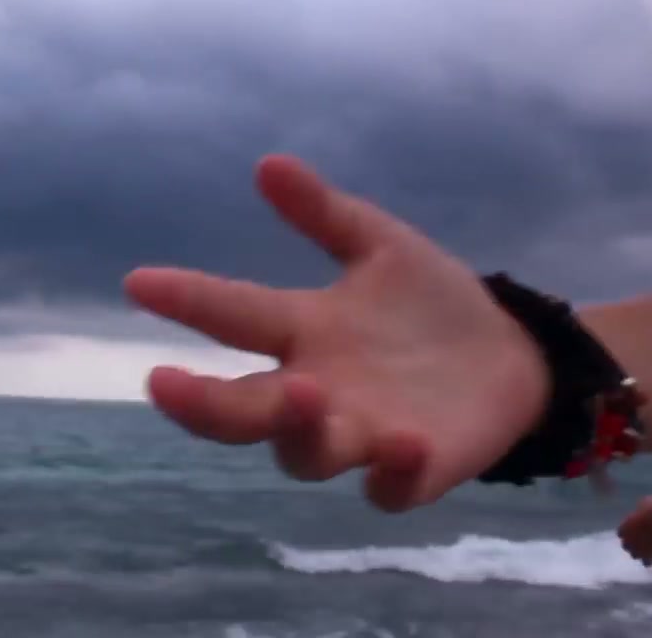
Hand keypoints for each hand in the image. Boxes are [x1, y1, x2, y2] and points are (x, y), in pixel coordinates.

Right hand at [123, 154, 549, 511]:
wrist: (512, 354)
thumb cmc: (432, 304)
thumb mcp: (381, 247)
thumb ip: (325, 213)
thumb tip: (267, 163)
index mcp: (304, 332)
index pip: (234, 316)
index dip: (187, 300)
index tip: (140, 281)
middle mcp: (317, 391)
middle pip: (243, 410)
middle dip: (202, 403)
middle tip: (165, 384)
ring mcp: (361, 435)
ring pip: (304, 453)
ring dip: (298, 429)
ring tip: (306, 394)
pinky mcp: (413, 470)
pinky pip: (389, 487)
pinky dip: (390, 472)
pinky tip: (402, 442)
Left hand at [617, 493, 651, 566]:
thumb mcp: (643, 504)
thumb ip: (639, 513)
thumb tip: (641, 513)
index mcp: (624, 526)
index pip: (621, 533)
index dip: (628, 531)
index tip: (635, 529)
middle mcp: (628, 540)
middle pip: (626, 545)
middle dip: (632, 543)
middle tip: (642, 538)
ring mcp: (639, 549)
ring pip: (635, 555)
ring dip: (640, 552)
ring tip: (649, 547)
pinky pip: (648, 562)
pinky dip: (651, 559)